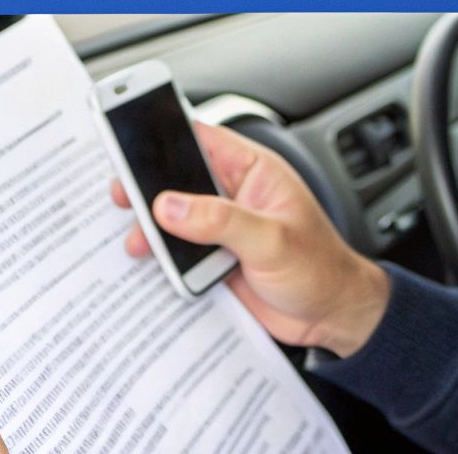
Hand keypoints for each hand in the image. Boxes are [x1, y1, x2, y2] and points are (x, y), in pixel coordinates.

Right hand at [112, 122, 389, 357]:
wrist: (333, 319)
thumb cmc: (321, 270)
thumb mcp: (271, 240)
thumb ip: (220, 220)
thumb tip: (171, 205)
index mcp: (254, 172)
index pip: (203, 140)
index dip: (167, 137)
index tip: (132, 142)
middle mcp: (235, 195)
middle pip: (180, 179)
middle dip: (150, 187)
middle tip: (123, 196)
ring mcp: (223, 228)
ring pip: (175, 218)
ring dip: (154, 229)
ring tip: (138, 240)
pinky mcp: (216, 258)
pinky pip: (180, 251)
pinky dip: (163, 257)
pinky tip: (151, 264)